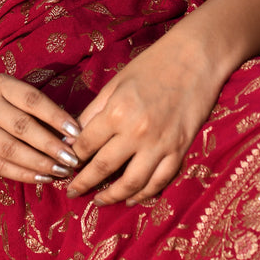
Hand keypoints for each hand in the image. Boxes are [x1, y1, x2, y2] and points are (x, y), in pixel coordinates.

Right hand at [0, 73, 82, 185]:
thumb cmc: (0, 106)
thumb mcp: (15, 97)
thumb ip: (41, 112)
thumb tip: (74, 135)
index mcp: (0, 84)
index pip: (32, 99)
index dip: (56, 116)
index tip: (77, 134)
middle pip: (21, 127)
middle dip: (50, 145)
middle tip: (72, 160)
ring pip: (10, 150)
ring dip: (39, 163)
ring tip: (61, 172)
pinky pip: (0, 166)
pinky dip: (24, 174)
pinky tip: (43, 178)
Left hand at [66, 26, 223, 205]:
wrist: (195, 58)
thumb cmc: (152, 65)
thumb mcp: (116, 83)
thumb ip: (94, 111)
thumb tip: (73, 136)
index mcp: (116, 112)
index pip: (85, 145)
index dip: (71, 159)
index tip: (63, 165)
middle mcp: (136, 132)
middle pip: (103, 168)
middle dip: (84, 183)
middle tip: (72, 192)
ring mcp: (160, 144)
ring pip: (132, 183)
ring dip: (112, 197)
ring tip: (99, 201)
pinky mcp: (179, 150)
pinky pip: (159, 181)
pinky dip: (144, 194)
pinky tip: (131, 199)